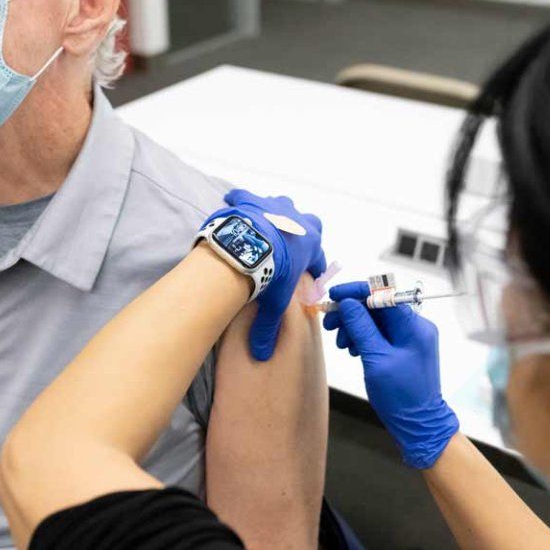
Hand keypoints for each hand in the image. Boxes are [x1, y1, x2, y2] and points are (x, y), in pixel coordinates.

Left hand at [212, 189, 325, 360]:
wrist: (248, 245)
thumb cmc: (270, 271)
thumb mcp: (272, 302)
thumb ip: (267, 327)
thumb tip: (262, 354)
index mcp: (310, 245)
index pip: (318, 257)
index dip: (312, 267)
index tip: (306, 273)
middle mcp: (299, 221)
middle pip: (309, 224)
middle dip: (301, 233)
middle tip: (287, 246)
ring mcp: (276, 206)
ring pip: (281, 205)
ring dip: (274, 213)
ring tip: (262, 225)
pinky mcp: (253, 199)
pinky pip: (244, 196)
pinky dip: (239, 200)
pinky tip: (232, 205)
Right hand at [322, 281, 459, 468]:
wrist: (419, 425)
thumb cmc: (401, 396)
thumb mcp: (376, 360)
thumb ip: (362, 328)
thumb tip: (347, 303)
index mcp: (414, 326)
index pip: (384, 294)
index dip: (357, 292)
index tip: (334, 295)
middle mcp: (415, 327)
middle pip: (378, 307)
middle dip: (352, 312)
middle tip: (329, 324)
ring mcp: (410, 338)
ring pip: (377, 320)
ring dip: (355, 326)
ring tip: (341, 343)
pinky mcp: (404, 349)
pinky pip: (380, 334)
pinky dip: (363, 337)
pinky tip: (352, 349)